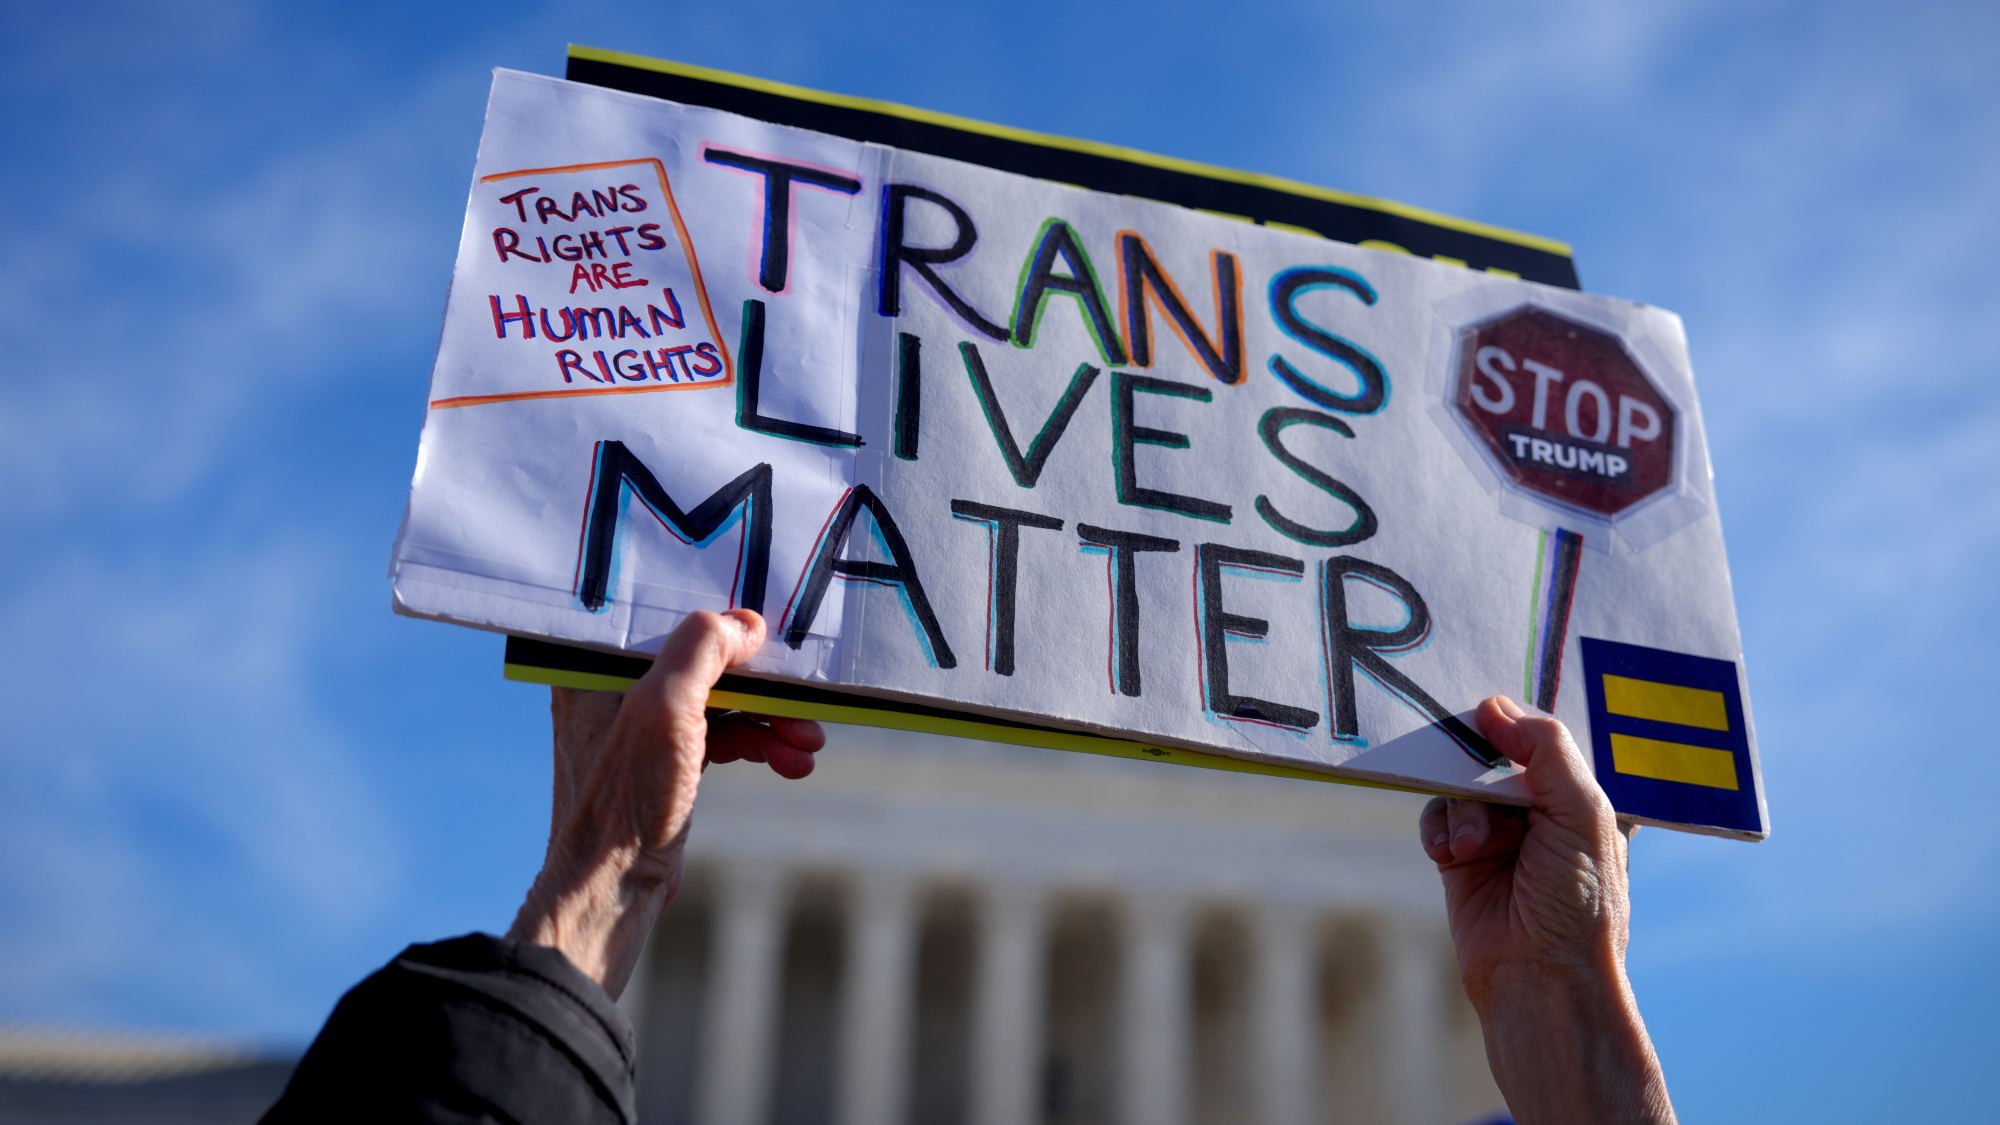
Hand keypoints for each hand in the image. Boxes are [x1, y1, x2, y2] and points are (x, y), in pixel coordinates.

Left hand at [509, 610, 823, 996]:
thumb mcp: (664, 710)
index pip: (672, 619)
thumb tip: (747, 623)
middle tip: (806, 702)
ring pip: (725, 700)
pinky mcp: (669, 759)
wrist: (613, 891)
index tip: (771, 630)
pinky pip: (726, 734)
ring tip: (809, 745)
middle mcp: (616, 688)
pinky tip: (793, 763)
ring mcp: (645, 726)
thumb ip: (701, 650)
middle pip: (708, 662)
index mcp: (597, 665)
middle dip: (764, 685)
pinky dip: (761, 745)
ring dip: (773, 720)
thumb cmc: (624, 802)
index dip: (725, 621)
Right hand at [1420, 696, 1673, 1123]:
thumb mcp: (1583, 811)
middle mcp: (1544, 808)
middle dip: (1483, 751)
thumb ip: (1545, 749)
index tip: (1502, 686)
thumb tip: (1491, 705)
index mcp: (1588, 795)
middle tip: (1464, 733)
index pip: (1560, 735)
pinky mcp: (1461, 854)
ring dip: (1463, 807)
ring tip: (1475, 844)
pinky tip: (1453, 854)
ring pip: (1462, 780)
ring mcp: (1500, 830)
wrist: (1537, 974)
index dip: (1533, 712)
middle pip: (1501, 750)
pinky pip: (1436, 814)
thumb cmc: (1580, 899)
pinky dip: (1440, 830)